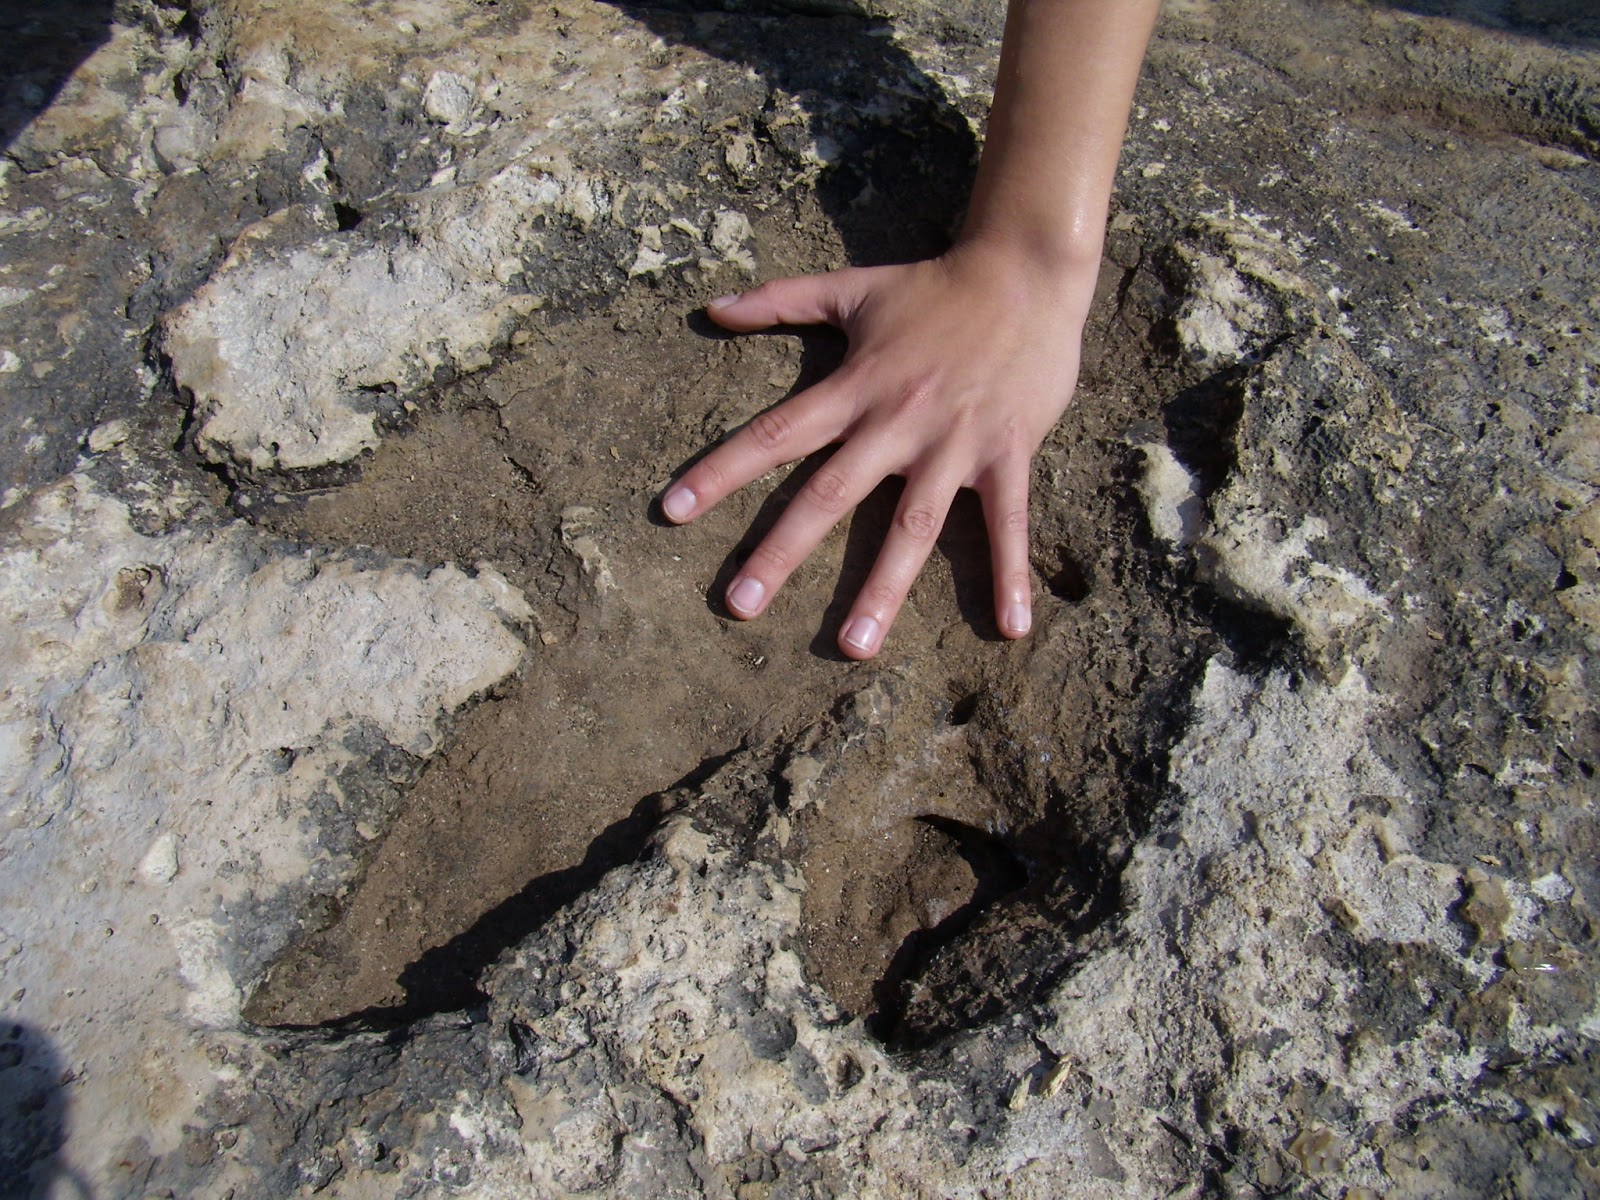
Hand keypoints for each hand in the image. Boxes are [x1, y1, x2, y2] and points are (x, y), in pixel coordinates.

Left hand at [660, 238, 1098, 659]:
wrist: (1025, 272)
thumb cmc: (935, 287)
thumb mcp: (852, 287)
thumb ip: (780, 300)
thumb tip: (711, 309)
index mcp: (853, 388)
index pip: (775, 434)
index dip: (721, 471)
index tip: (672, 511)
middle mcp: (895, 422)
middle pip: (828, 494)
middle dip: (781, 551)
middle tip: (738, 605)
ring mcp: (952, 443)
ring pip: (912, 526)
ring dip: (884, 588)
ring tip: (854, 645)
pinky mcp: (1006, 454)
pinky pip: (1008, 523)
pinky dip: (1011, 574)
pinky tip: (1010, 628)